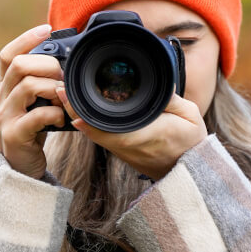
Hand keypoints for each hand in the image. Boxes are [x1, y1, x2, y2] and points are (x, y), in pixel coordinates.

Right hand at [0, 24, 64, 178]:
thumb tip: (68, 62)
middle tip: (63, 75)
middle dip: (47, 65)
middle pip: (18, 65)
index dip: (26, 39)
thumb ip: (43, 83)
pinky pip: (36, 116)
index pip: (8, 54)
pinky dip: (54, 113)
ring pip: (27, 86)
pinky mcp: (14, 134)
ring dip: (52, 88)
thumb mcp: (35, 102)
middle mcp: (2, 97)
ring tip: (63, 97)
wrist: (21, 166)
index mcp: (6, 86)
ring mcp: (5, 116)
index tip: (47, 28)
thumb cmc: (33, 129)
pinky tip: (61, 118)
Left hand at [56, 88, 207, 179]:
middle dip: (72, 107)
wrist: (189, 170)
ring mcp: (121, 148)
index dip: (82, 111)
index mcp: (140, 134)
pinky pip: (98, 135)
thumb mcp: (189, 115)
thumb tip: (158, 81)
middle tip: (60, 88)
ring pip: (91, 132)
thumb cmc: (190, 142)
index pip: (103, 125)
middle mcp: (125, 143)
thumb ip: (170, 98)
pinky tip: (79, 108)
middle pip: (89, 127)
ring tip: (65, 94)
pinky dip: (86, 122)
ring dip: (77, 114)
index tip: (69, 94)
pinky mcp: (121, 149)